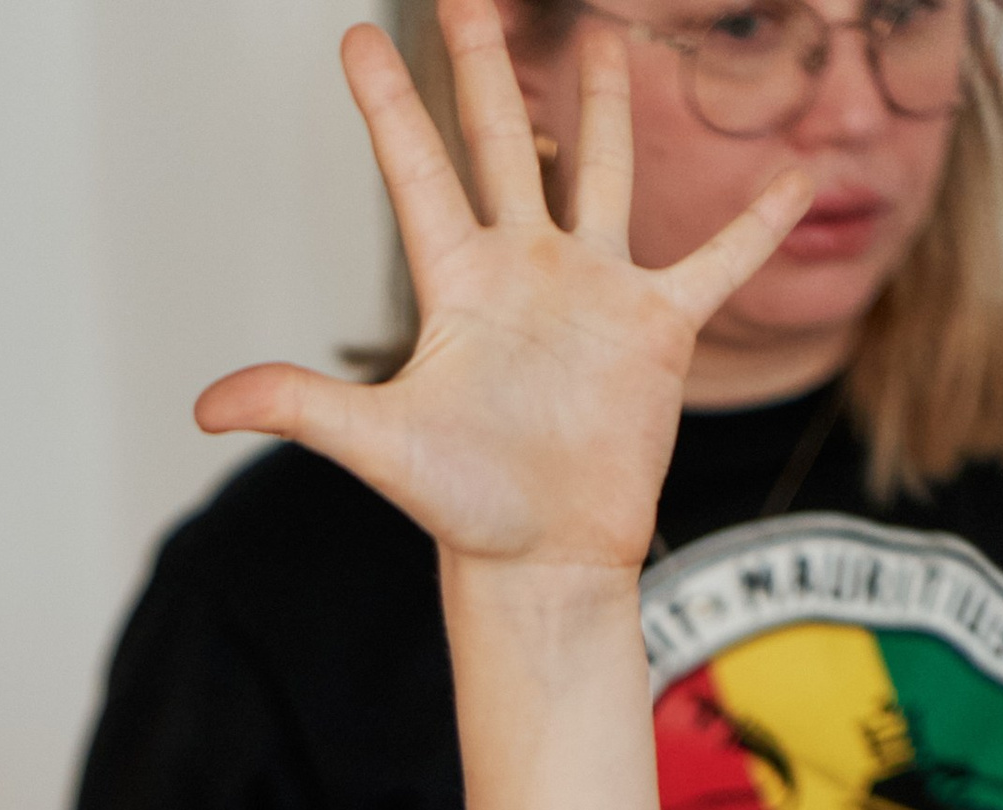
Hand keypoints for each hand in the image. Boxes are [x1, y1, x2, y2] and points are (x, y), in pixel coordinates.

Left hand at [194, 4, 808, 574]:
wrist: (543, 562)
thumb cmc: (464, 509)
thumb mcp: (379, 446)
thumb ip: (300, 407)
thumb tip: (206, 404)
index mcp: (458, 285)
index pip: (416, 169)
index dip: (388, 101)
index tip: (356, 36)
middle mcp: (524, 270)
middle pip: (501, 141)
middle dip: (484, 64)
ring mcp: (594, 291)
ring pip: (601, 171)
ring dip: (606, 105)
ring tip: (607, 30)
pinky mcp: (657, 328)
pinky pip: (717, 260)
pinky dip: (758, 221)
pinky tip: (796, 171)